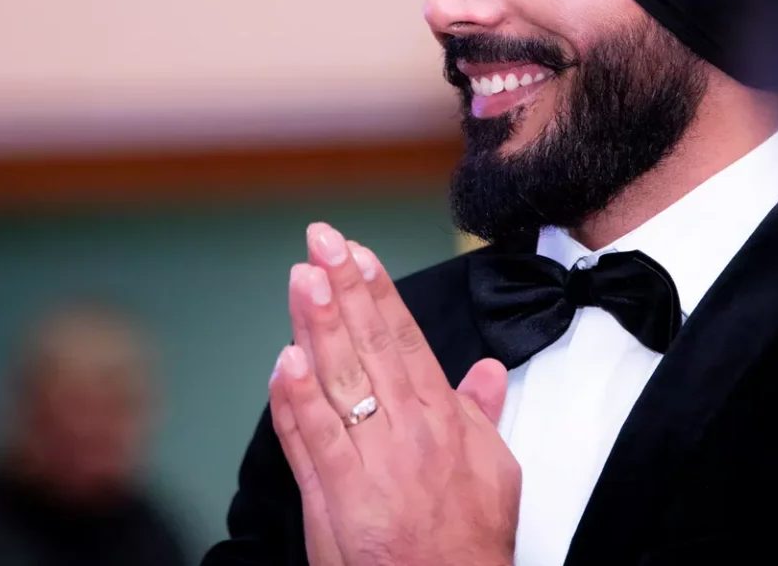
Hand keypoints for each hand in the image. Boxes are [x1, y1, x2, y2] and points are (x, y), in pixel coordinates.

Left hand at [268, 223, 519, 565]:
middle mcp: (406, 431)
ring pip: (337, 382)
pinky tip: (283, 363)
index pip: (404, 339)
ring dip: (318, 327)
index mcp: (442, 418)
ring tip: (301, 279)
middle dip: (343, 288)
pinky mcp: (336, 500)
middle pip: (368, 346)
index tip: (356, 251)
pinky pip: (311, 443)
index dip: (378, 292)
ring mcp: (368, 463)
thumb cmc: (469, 541)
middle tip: (321, 241)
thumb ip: (481, 414)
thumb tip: (489, 369)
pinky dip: (294, 402)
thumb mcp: (495, 470)